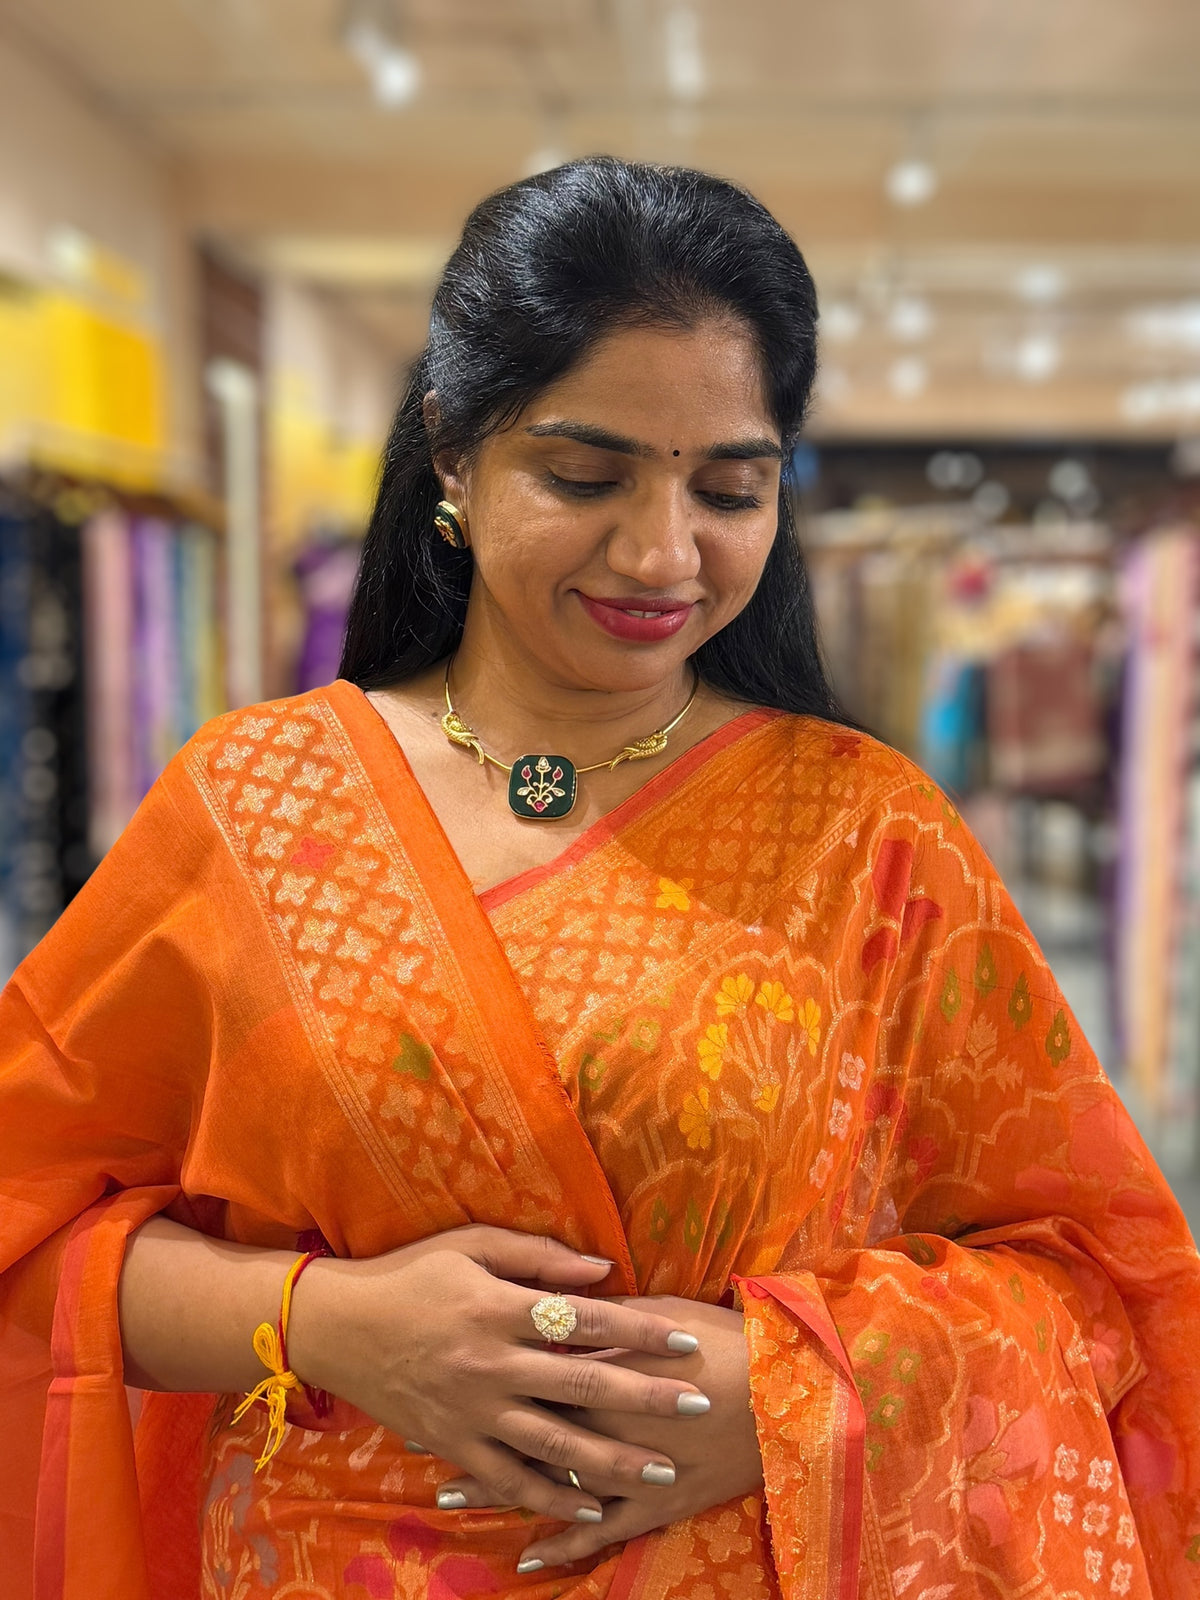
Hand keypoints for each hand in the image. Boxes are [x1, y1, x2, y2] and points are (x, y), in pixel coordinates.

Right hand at [286, 1227, 705, 1523]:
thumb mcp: (472, 1245)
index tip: (687, 1340)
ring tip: (664, 1469)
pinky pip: (509, 1479)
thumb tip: (604, 1271)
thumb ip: (539, 1257)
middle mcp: (491, 1364)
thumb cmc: (412, 1275)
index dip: (641, 1331)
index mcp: (500, 1308)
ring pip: (555, 1444)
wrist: (338, 1326)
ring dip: (613, 1459)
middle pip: (584, 1386)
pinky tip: (592, 1508)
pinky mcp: (453, 1444)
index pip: (587, 1321)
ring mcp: (472, 1411)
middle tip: (699, 1406)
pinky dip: (551, 1497)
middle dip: (647, 1399)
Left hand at [439, 1295, 763, 1571]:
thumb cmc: (725, 1340)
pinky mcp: (654, 1502)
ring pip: (547, 1478)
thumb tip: (563, 1297)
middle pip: (519, 1420)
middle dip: (467, 1424)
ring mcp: (624, 1464)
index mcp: (599, 1362)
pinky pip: (601, 1530)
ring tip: (450, 1489)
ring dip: (497, 1485)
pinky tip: (529, 1554)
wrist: (788, 1394)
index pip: (523, 1361)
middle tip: (414, 1429)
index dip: (476, 1363)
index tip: (429, 1361)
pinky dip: (564, 1543)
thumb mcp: (659, 1309)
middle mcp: (600, 1416)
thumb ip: (604, 1310)